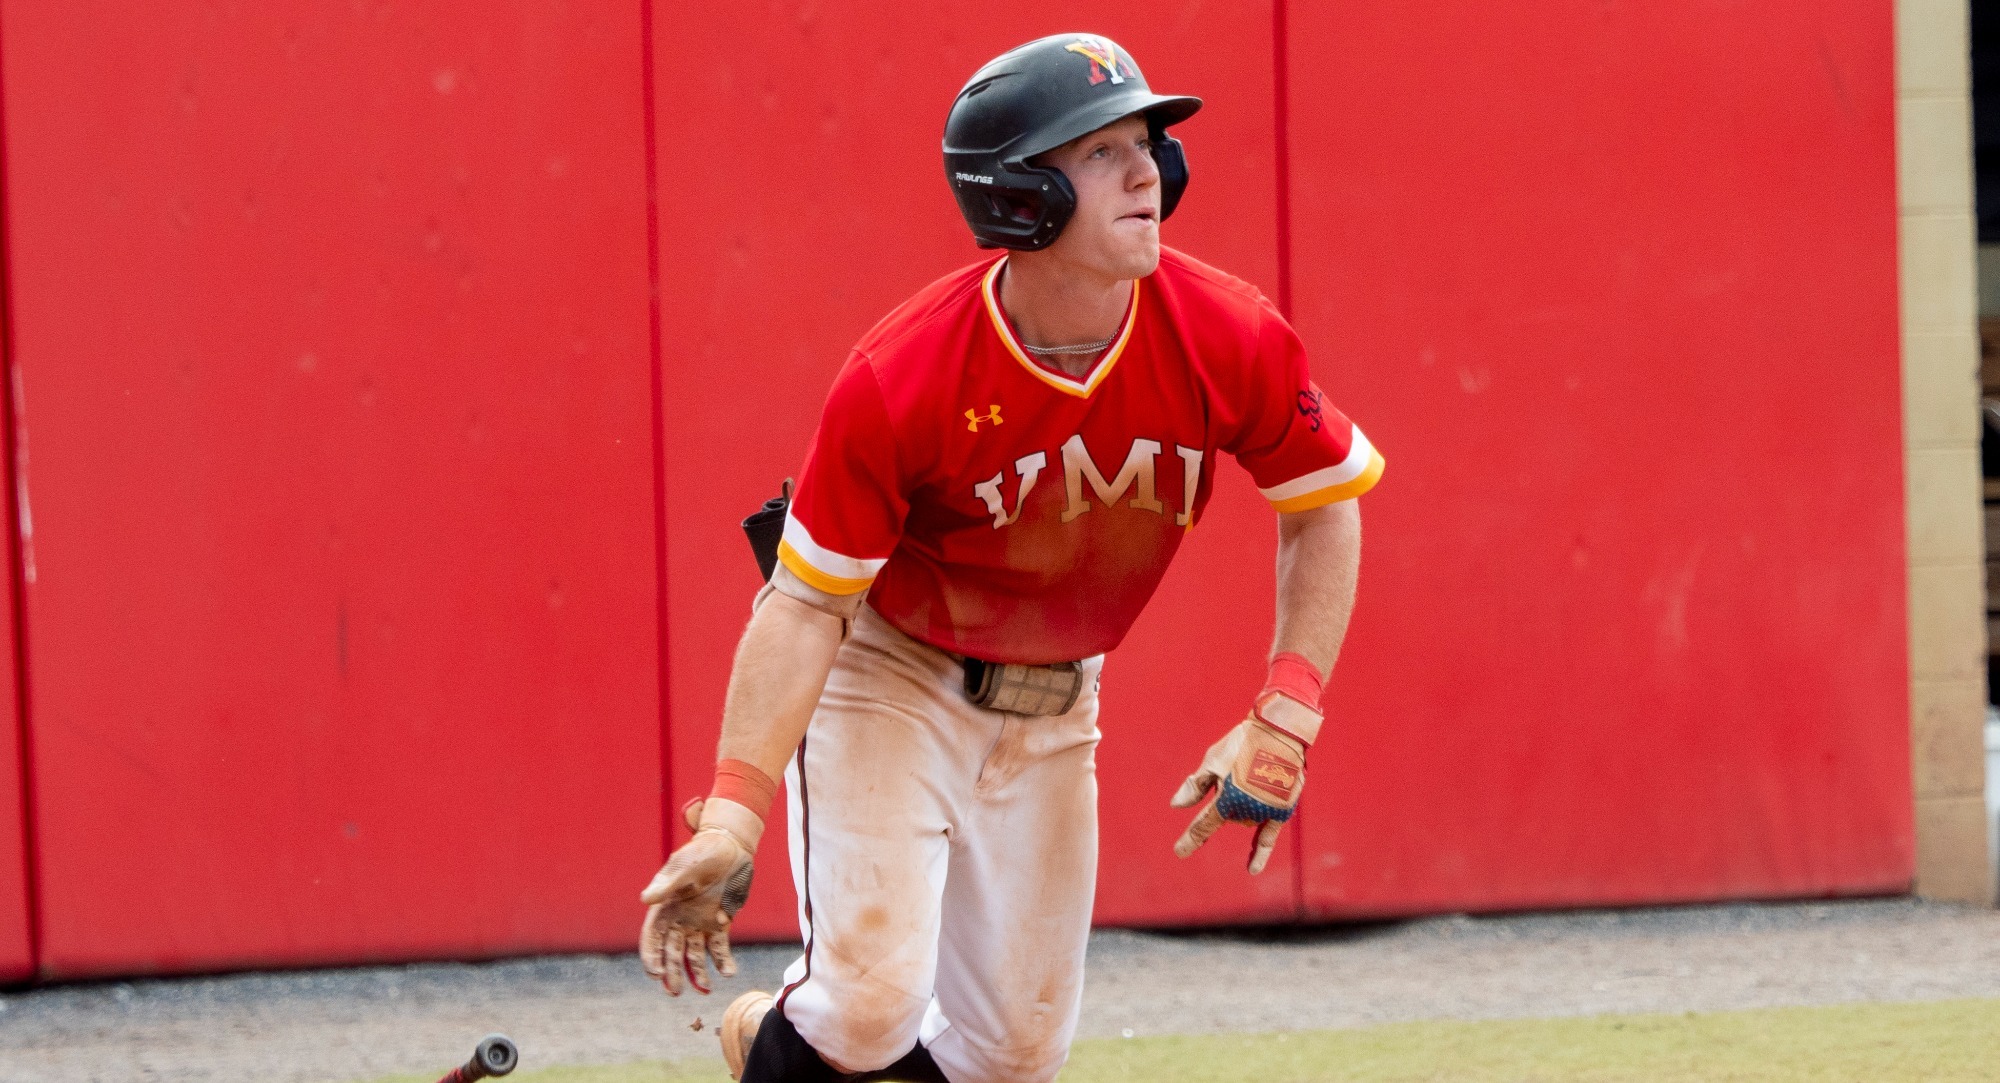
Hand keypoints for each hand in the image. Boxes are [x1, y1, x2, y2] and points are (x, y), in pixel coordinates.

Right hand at [639, 798, 755, 994]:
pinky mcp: (720, 923)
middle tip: (675, 991)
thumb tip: (646, 898)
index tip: (655, 973)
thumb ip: (668, 884)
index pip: (652, 936)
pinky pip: (719, 947)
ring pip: (694, 954)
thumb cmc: (702, 852)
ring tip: (705, 989)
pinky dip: (723, 961)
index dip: (651, 956)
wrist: (730, 846)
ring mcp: (699, 922)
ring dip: (697, 973)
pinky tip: (728, 972)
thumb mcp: (684, 866)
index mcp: (665, 906)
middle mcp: (679, 918)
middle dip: (672, 972)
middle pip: (671, 951)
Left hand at [1170, 712, 1308, 874]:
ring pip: (1245, 820)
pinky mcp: (1281, 811)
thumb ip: (1195, 786)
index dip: (1190, 840)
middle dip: (1226, 799)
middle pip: (1227, 817)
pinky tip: (1252, 869)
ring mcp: (1264, 813)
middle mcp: (1245, 811)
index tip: (1179, 852)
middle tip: (1236, 769)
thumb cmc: (1241, 744)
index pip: (1203, 826)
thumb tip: (1176, 806)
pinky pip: (1267, 838)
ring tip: (1250, 775)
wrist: (1279, 733)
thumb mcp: (1212, 760)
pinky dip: (1259, 854)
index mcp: (1226, 800)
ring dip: (1242, 807)